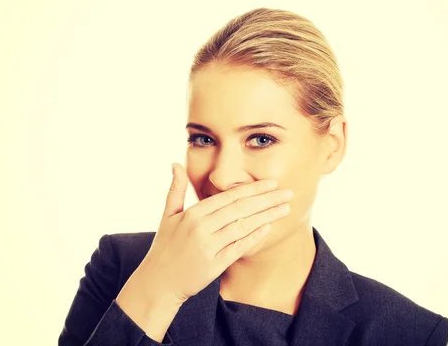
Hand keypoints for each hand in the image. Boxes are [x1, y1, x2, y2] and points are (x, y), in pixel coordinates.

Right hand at [145, 162, 292, 303]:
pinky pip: (239, 248)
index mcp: (194, 213)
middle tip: (288, 193)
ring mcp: (209, 247)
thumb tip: (175, 164)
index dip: (253, 188)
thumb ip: (176, 189)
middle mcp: (202, 228)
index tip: (272, 183)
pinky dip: (254, 237)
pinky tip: (269, 228)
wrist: (158, 282)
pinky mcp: (214, 265)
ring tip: (285, 209)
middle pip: (241, 209)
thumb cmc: (165, 247)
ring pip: (244, 227)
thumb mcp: (168, 215)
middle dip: (267, 200)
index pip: (230, 196)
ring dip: (267, 216)